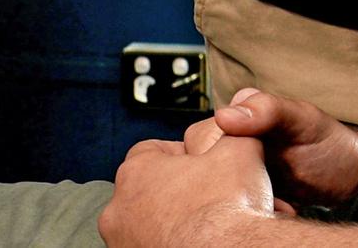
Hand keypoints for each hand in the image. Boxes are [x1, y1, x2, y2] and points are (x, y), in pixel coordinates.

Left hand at [98, 117, 280, 247]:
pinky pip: (151, 246)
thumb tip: (228, 121)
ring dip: (169, 220)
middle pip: (147, 188)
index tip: (205, 163)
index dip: (183, 153)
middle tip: (208, 194)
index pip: (151, 150)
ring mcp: (123, 245)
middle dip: (174, 189)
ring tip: (204, 224)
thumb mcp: (239, 148)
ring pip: (146, 222)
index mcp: (136, 173)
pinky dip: (169, 243)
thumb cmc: (228, 209)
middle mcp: (118, 212)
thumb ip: (227, 130)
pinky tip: (197, 243)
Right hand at [210, 87, 357, 211]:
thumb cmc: (330, 145)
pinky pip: (224, 207)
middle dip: (232, 182)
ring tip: (273, 200)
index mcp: (238, 117)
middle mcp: (228, 143)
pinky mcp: (239, 196)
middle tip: (268, 187)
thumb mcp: (304, 121)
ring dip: (237, 199)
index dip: (225, 154)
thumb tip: (224, 115)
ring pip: (208, 190)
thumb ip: (269, 110)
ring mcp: (232, 171)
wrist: (349, 178)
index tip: (259, 161)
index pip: (202, 136)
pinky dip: (243, 213)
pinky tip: (271, 210)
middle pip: (201, 165)